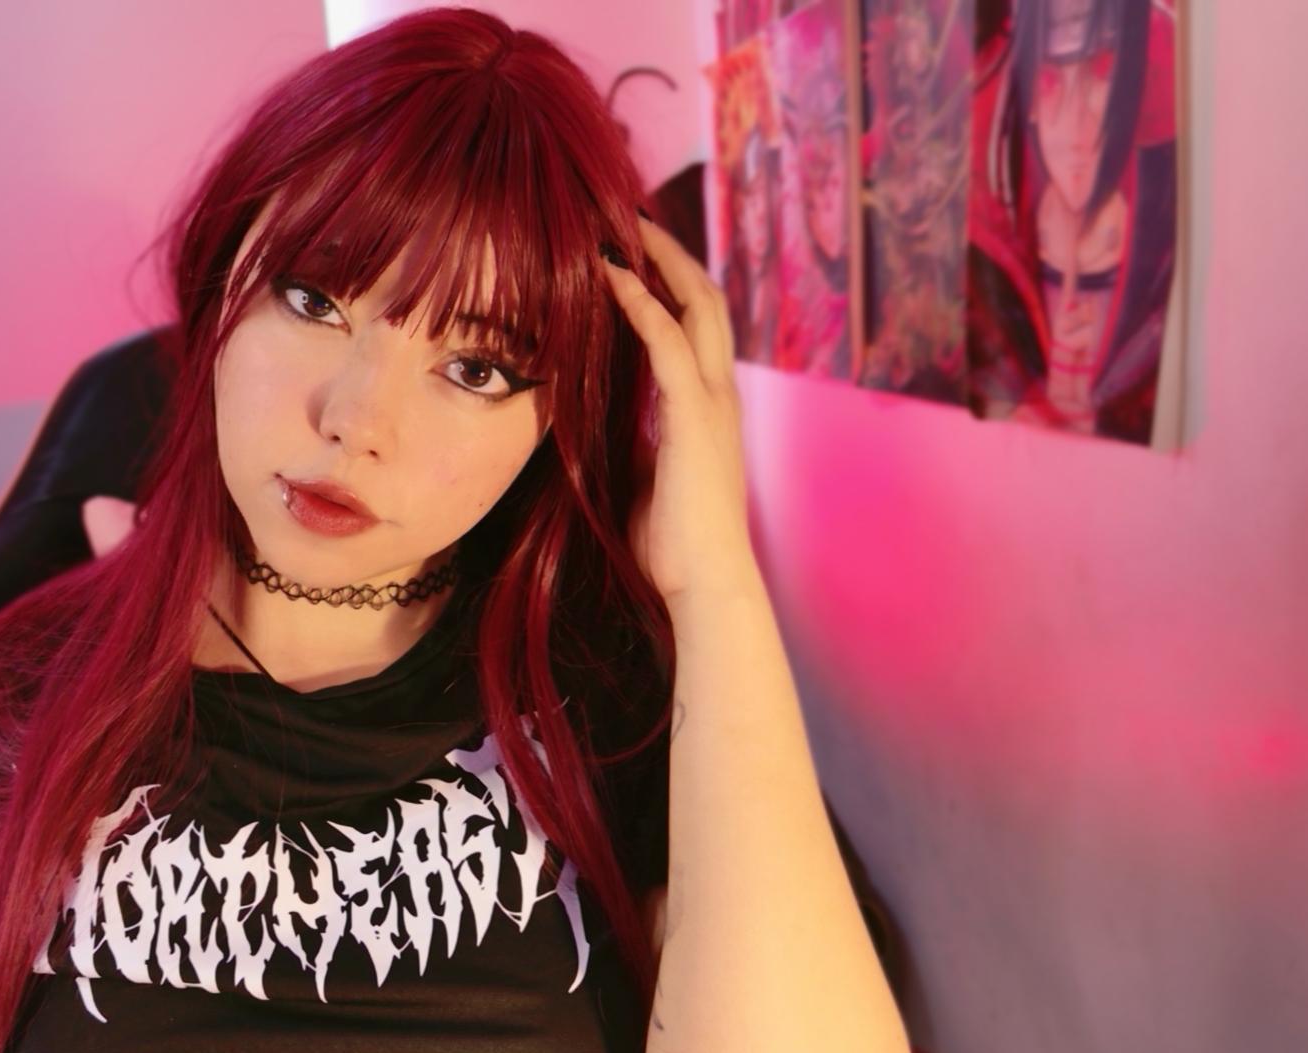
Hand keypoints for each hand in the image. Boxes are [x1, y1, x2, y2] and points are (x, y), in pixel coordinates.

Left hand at [601, 216, 759, 610]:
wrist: (703, 583)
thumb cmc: (668, 543)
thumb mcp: (640, 473)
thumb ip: (628, 436)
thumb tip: (590, 417)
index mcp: (706, 406)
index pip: (693, 322)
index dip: (666, 281)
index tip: (628, 249)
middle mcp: (717, 392)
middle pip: (703, 297)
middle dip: (668, 252)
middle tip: (626, 215)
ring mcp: (713, 401)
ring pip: (695, 304)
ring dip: (657, 260)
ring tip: (619, 224)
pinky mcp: (696, 416)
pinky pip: (668, 342)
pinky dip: (640, 303)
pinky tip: (610, 275)